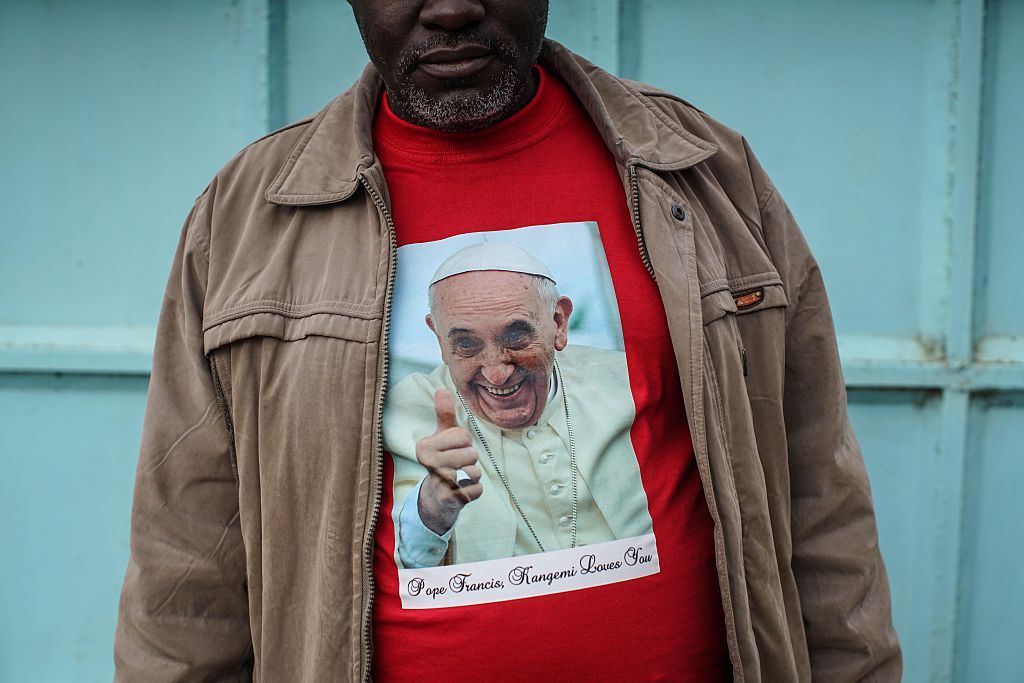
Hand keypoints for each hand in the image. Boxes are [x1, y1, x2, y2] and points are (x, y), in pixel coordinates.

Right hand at [415, 389, 482, 535]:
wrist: (438, 495)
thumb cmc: (443, 458)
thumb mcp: (443, 435)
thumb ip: (444, 414)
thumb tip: (442, 389)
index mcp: (424, 447)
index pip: (462, 436)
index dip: (464, 442)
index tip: (452, 448)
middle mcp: (429, 466)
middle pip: (470, 453)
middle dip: (469, 458)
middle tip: (457, 463)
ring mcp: (439, 484)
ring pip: (475, 471)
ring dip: (473, 473)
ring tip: (459, 475)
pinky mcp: (452, 500)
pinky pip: (477, 488)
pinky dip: (475, 489)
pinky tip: (462, 489)